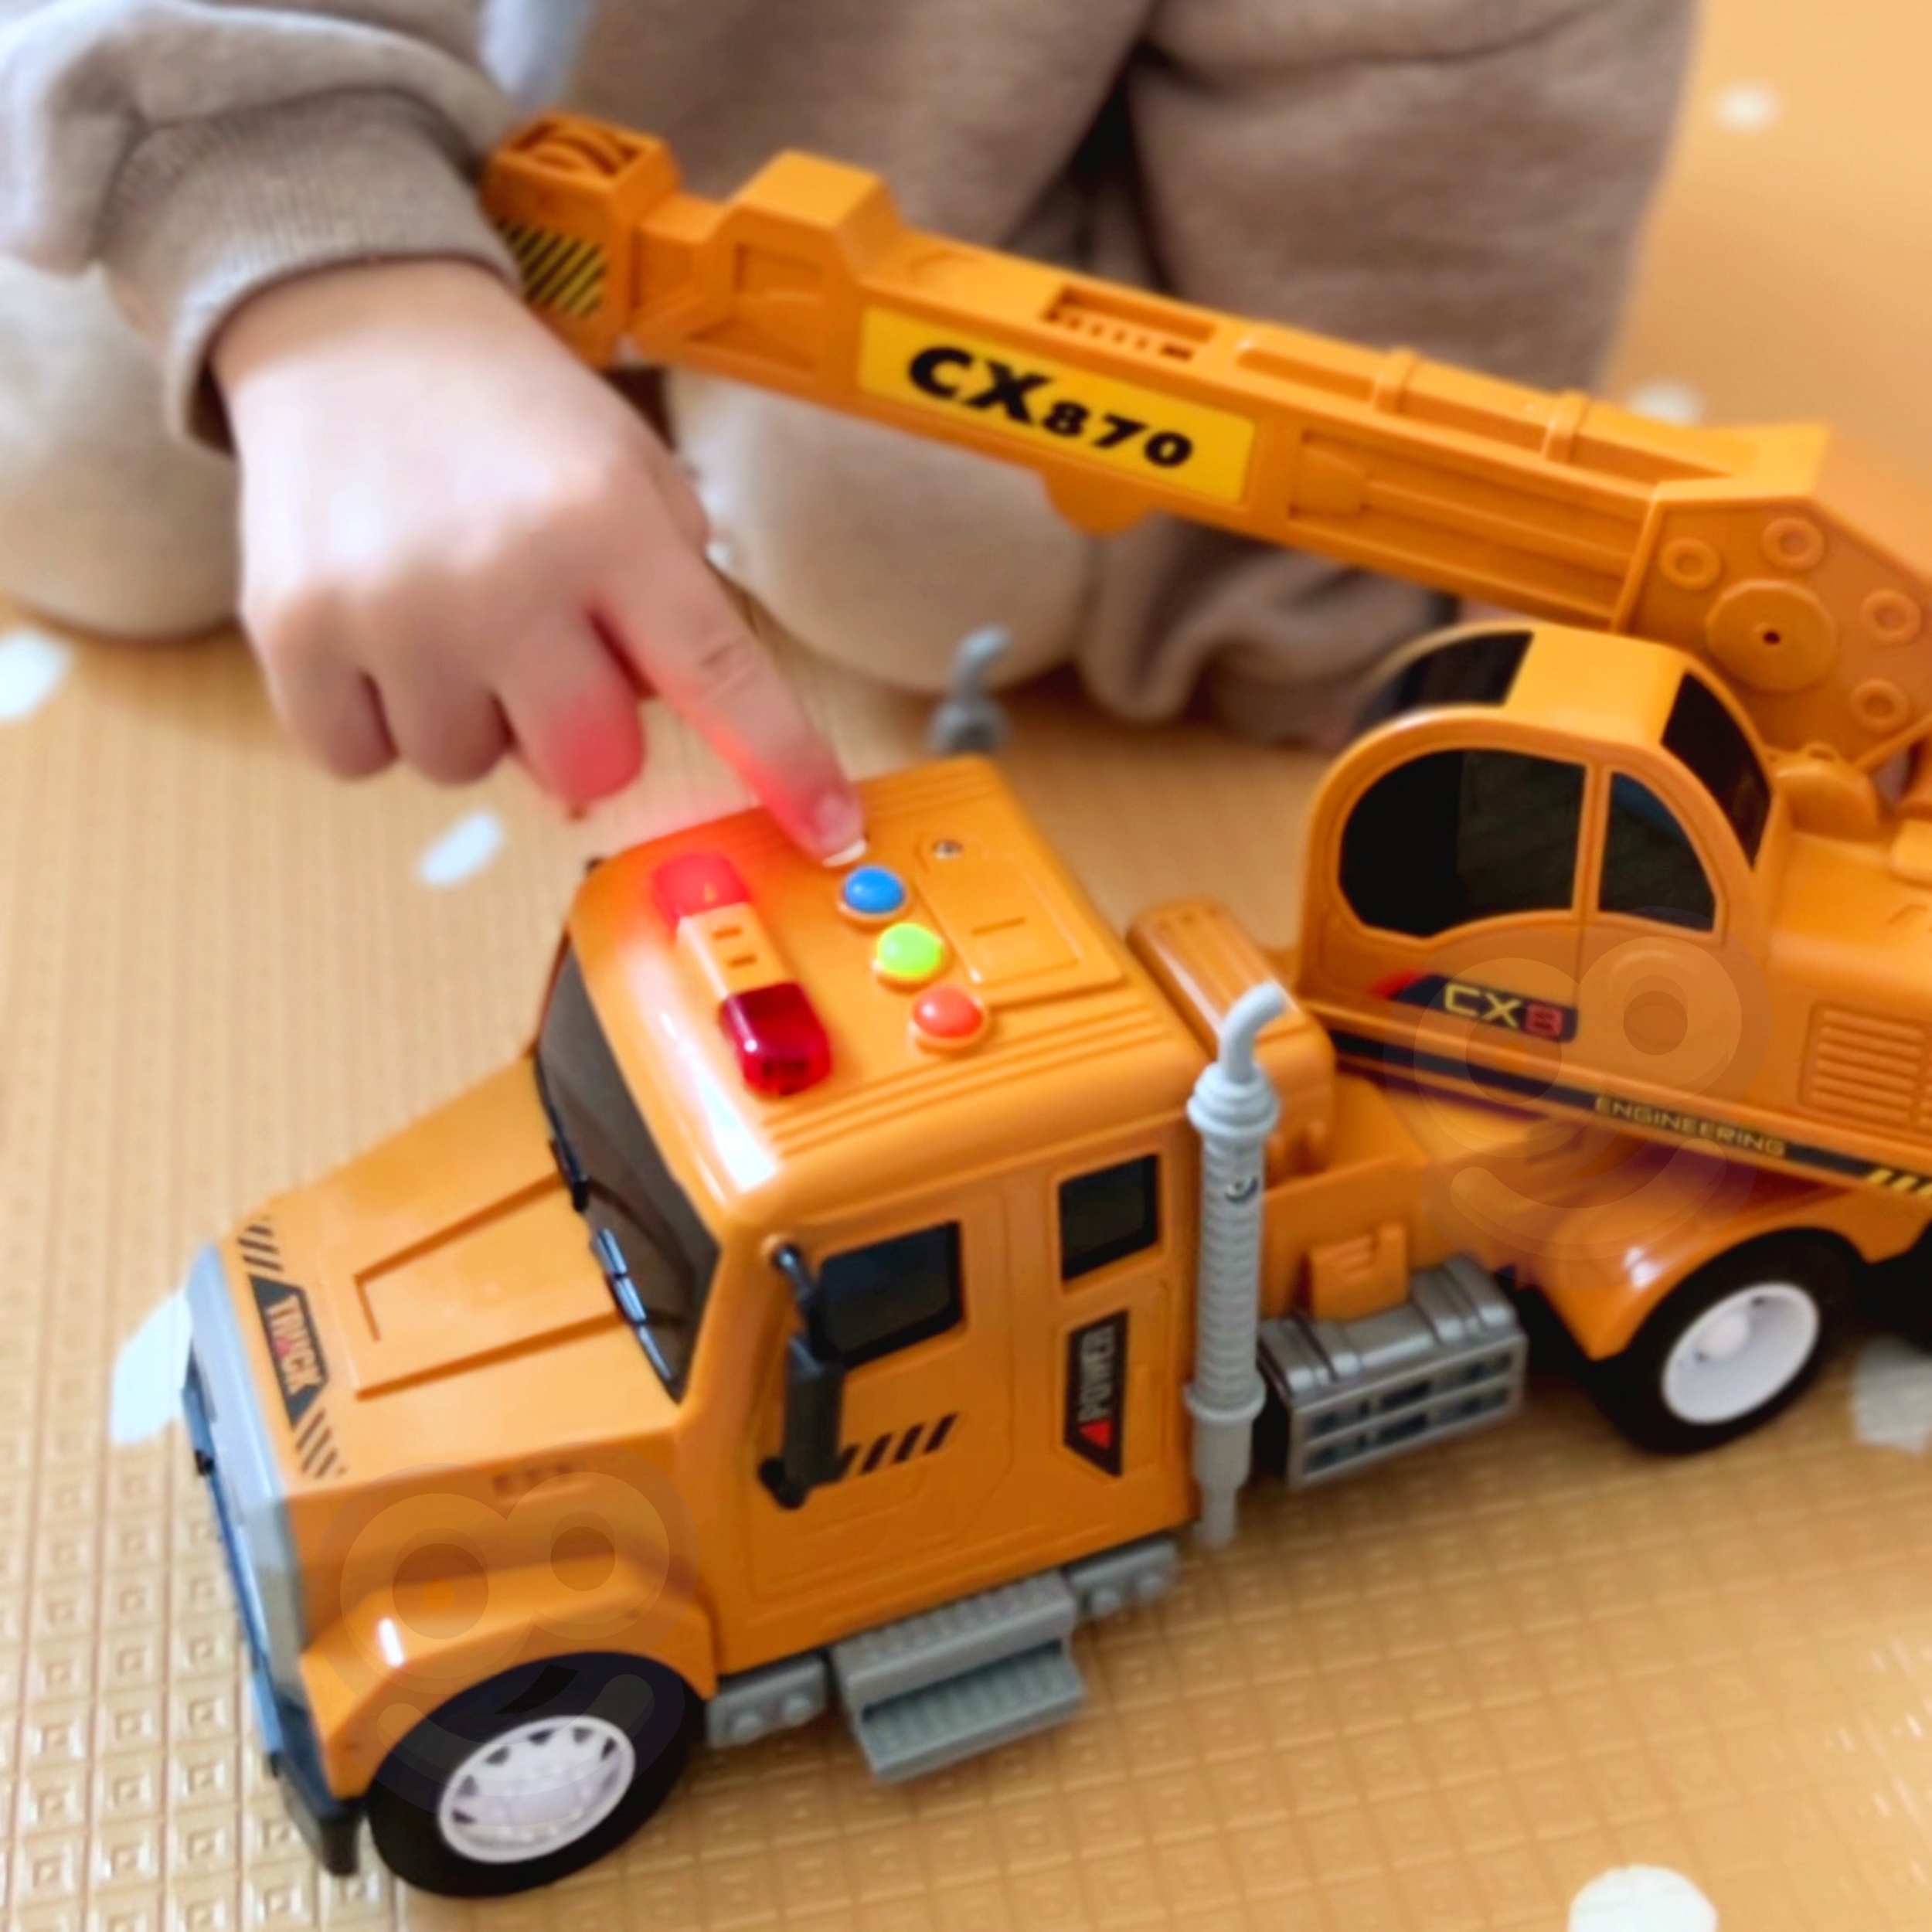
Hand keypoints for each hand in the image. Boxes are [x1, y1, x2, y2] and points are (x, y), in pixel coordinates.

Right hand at [213, 259, 863, 855]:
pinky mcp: (293, 633)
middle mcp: (504, 574)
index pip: (720, 678)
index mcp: (609, 525)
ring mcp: (391, 610)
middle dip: (583, 731)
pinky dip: (378, 718)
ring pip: (467, 769)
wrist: (348, 325)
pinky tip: (381, 630)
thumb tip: (625, 759)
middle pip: (589, 766)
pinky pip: (362, 762)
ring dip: (473, 716)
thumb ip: (665, 611)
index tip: (829, 830)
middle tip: (545, 648)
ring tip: (450, 613)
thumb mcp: (629, 478)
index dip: (784, 766)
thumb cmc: (511, 422)